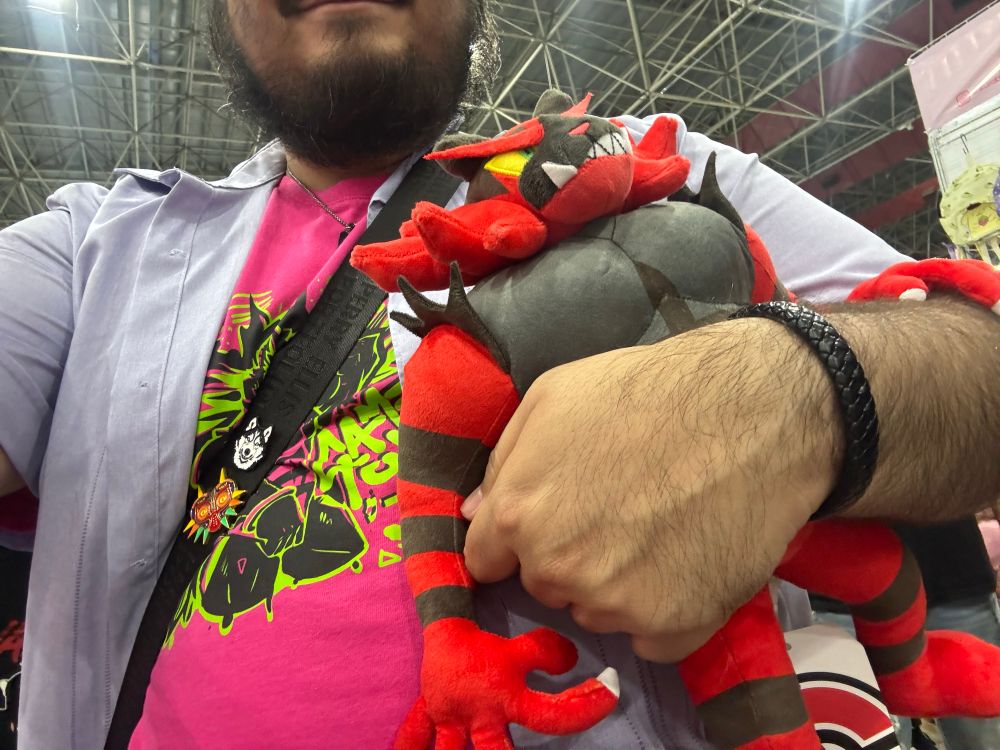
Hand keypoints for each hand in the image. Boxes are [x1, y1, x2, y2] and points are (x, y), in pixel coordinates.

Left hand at [462, 319, 840, 662]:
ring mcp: (617, 605)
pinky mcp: (676, 628)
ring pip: (595, 610)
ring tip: (660, 525)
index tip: (547, 521)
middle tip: (617, 507)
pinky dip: (662, 610)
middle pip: (542, 583)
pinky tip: (686, 559)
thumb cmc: (646, 392)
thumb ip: (504, 463)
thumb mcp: (553, 397)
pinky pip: (648, 636)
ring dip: (614, 584)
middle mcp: (559, 570)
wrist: (755, 413)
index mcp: (520, 515)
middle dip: (566, 554)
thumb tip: (474, 516)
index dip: (514, 538)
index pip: (486, 560)